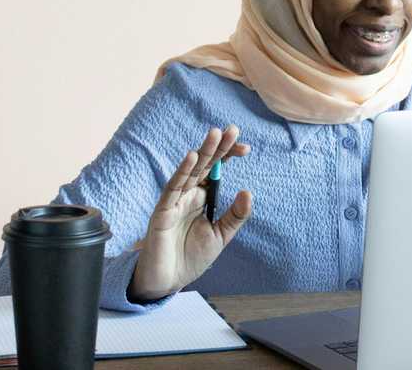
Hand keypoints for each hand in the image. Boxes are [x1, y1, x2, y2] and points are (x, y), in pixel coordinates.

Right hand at [130, 125, 252, 301]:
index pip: (217, 171)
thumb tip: (248, 192)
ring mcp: (175, 201)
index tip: (247, 148)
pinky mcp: (163, 211)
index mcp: (204, 198)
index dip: (229, 157)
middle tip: (232, 129)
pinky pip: (173, 188)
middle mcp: (189, 195)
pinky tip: (192, 157)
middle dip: (218, 147)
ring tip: (215, 134)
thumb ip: (234, 215)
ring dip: (202, 153)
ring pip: (190, 171)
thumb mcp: (221, 235)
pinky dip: (182, 172)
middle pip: (205, 165)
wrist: (169, 281)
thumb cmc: (192, 257)